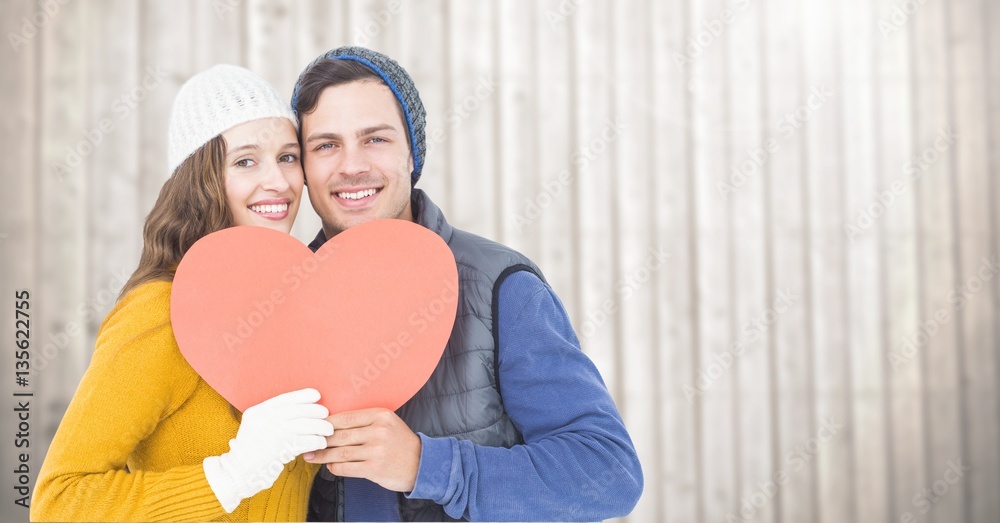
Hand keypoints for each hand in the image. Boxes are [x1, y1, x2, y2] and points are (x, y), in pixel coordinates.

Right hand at [203, 388, 333, 511]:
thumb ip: (272, 416)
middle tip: (326, 414)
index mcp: (258, 411)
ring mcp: (273, 433)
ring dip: (321, 426)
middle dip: (316, 411)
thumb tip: (302, 408)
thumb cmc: (251, 450)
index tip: (316, 395)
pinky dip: (317, 441)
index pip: (285, 398)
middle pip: (298, 410)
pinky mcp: (282, 449)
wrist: (238, 472)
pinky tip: (321, 442)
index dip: (303, 396)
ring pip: (305, 425)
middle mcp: (265, 420)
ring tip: (328, 430)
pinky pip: (306, 441)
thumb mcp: (255, 425)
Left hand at [304, 408, 420, 491]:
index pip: (345, 417)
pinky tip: (330, 466)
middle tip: (305, 442)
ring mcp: (377, 450)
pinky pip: (346, 468)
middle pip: (340, 435)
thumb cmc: (400, 442)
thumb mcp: (388, 423)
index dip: (326, 423)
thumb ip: (365, 421)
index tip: (313, 427)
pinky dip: (335, 467)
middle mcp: (378, 431)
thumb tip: (333, 424)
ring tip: (311, 456)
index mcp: (380, 415)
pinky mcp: (375, 468)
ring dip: (322, 456)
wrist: (422, 463)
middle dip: (320, 440)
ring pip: (340, 452)